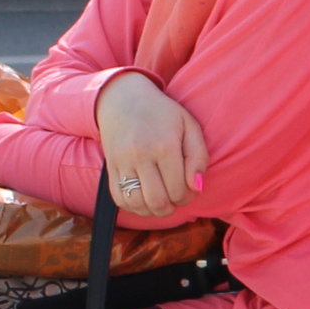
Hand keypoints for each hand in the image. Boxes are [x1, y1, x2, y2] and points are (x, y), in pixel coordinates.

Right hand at [96, 72, 208, 217]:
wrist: (123, 98)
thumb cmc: (162, 113)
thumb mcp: (189, 125)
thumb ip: (199, 157)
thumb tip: (198, 186)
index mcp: (164, 146)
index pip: (178, 189)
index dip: (188, 197)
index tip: (190, 189)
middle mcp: (140, 156)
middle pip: (158, 201)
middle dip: (172, 207)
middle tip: (177, 197)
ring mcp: (121, 162)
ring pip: (137, 204)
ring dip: (153, 210)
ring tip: (162, 200)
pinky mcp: (110, 167)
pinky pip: (119, 199)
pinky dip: (134, 206)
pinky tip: (145, 198)